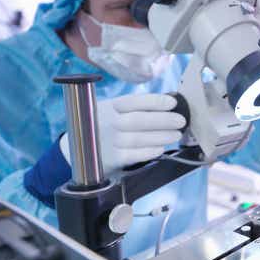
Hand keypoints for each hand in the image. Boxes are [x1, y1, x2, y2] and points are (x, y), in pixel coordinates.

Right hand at [61, 93, 185, 173]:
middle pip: (139, 120)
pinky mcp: (112, 159)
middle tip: (181, 121)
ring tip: (176, 134)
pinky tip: (161, 149)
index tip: (172, 103)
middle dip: (164, 120)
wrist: (78, 149)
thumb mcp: (111, 111)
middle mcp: (108, 123)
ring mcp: (109, 141)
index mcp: (110, 106)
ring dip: (161, 136)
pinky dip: (149, 151)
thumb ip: (132, 109)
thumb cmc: (103, 125)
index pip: (134, 101)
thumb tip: (166, 106)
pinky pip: (134, 155)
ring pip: (139, 138)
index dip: (155, 101)